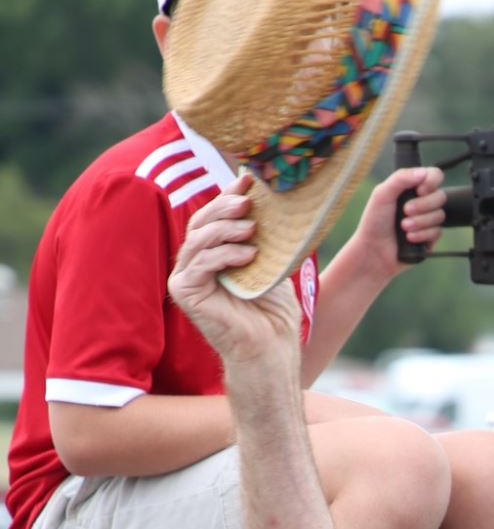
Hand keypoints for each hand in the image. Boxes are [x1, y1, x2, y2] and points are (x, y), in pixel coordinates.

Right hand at [168, 179, 300, 367]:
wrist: (271, 347)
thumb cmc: (273, 311)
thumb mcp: (271, 263)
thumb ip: (261, 235)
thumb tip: (265, 195)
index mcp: (211, 255)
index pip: (213, 218)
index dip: (228, 197)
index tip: (248, 181)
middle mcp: (194, 264)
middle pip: (201, 223)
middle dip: (224, 207)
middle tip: (247, 202)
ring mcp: (186, 278)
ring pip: (199, 239)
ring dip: (225, 229)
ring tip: (251, 228)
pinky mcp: (184, 292)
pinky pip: (200, 264)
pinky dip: (224, 255)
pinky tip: (248, 254)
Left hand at [354, 165, 446, 274]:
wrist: (374, 251)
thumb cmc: (374, 221)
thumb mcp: (382, 194)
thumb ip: (401, 178)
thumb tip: (423, 172)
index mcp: (411, 187)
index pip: (434, 176)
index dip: (432, 181)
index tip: (420, 190)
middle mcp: (422, 202)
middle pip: (440, 196)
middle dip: (423, 205)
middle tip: (405, 211)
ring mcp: (427, 220)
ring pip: (440, 215)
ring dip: (420, 221)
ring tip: (403, 227)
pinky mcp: (430, 238)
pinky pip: (438, 232)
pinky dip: (422, 234)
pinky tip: (409, 238)